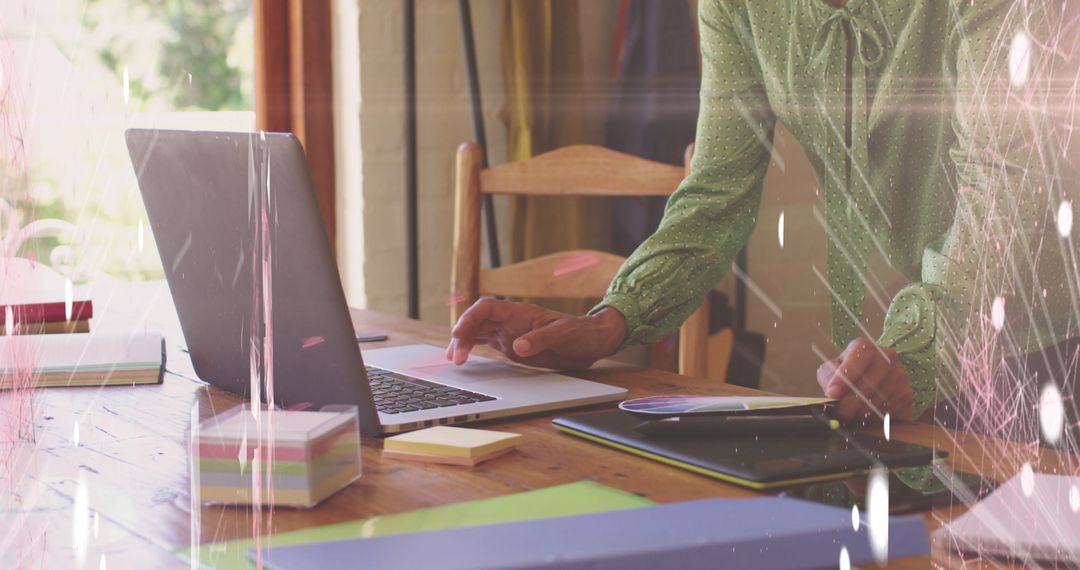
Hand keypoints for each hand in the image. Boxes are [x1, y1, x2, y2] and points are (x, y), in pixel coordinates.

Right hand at [446, 299, 626, 369]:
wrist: (593, 342)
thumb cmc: (581, 333)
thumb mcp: (564, 335)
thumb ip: (541, 339)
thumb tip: (518, 346)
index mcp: (521, 312)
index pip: (487, 308)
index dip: (470, 319)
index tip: (459, 333)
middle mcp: (511, 321)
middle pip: (477, 321)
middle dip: (462, 335)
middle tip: (456, 356)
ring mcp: (510, 333)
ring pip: (478, 332)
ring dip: (464, 343)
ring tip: (454, 359)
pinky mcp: (512, 346)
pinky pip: (486, 343)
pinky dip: (473, 348)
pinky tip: (464, 358)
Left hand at [816, 338, 913, 421]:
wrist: (872, 379)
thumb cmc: (849, 373)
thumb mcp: (833, 368)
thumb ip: (829, 376)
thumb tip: (832, 391)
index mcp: (867, 348)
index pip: (862, 353)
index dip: (847, 373)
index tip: (833, 392)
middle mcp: (888, 359)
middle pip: (870, 383)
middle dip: (851, 403)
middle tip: (840, 413)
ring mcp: (901, 377)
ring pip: (880, 400)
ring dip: (863, 413)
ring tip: (852, 416)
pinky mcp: (907, 396)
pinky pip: (892, 411)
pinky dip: (876, 419)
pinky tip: (867, 417)